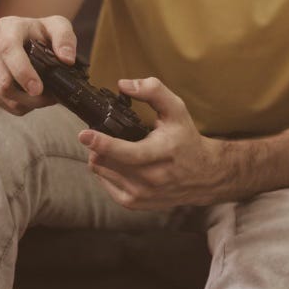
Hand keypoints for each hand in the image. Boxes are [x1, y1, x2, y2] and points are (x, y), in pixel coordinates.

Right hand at [0, 15, 77, 114]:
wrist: (18, 37)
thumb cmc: (39, 33)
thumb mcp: (56, 26)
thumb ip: (65, 39)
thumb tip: (67, 59)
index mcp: (7, 27)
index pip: (8, 50)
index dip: (22, 72)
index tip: (37, 89)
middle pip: (2, 81)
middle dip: (29, 97)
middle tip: (50, 98)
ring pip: (2, 96)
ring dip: (27, 102)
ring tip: (43, 96)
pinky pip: (0, 102)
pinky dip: (19, 105)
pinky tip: (30, 96)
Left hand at [79, 77, 225, 210]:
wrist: (204, 175)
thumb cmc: (186, 140)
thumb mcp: (176, 110)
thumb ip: (153, 91)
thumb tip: (124, 84)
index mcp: (161, 153)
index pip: (126, 152)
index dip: (102, 142)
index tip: (84, 134)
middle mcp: (151, 178)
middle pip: (106, 161)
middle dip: (96, 145)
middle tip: (100, 134)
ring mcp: (142, 194)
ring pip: (102, 172)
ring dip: (99, 157)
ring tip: (110, 148)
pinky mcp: (135, 204)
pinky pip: (105, 184)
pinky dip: (105, 171)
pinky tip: (115, 162)